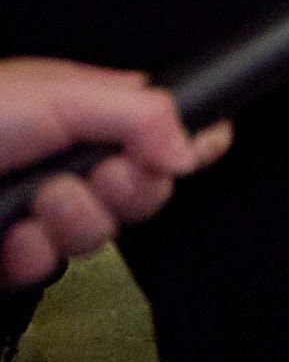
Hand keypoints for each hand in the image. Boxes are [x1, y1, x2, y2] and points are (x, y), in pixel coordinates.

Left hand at [0, 60, 229, 288]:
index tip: (189, 152)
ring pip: (102, 233)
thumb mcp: (65, 94)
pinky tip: (11, 233)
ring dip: (73, 218)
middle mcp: (80, 162)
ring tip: (38, 199)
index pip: (171, 130)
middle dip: (128, 187)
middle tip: (100, 173)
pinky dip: (31, 252)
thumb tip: (198, 149)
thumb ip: (144, 114)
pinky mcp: (15, 255)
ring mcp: (48, 211)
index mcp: (98, 114)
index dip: (192, 144)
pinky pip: (50, 267)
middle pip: (149, 190)